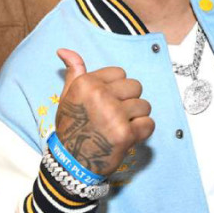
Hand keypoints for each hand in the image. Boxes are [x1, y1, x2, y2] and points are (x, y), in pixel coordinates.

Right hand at [54, 49, 154, 176]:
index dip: (116, 88)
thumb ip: (74, 71)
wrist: (72, 162)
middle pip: (135, 87)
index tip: (106, 101)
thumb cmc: (72, 127)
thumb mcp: (68, 96)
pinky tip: (127, 136)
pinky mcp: (126, 134)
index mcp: (87, 83)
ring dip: (136, 117)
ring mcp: (114, 115)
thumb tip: (64, 50)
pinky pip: (149, 124)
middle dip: (128, 101)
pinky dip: (142, 131)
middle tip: (114, 115)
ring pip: (144, 105)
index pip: (120, 73)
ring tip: (120, 126)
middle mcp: (101, 96)